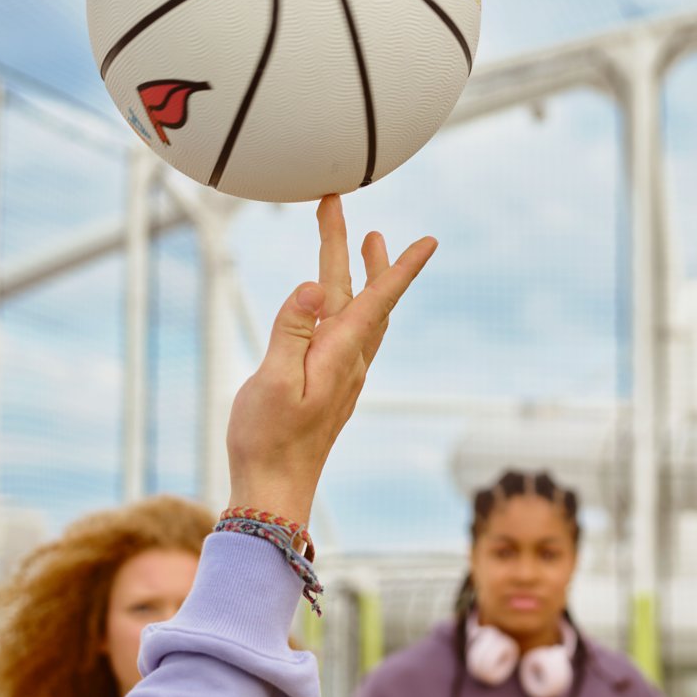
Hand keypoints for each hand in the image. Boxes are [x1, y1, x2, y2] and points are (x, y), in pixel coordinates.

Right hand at [225, 194, 434, 526]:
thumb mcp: (272, 381)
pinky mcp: (330, 384)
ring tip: (362, 242)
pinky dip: (350, 302)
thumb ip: (291, 331)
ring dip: (360, 274)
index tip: (429, 241)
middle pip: (360, 294)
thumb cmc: (267, 439)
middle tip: (341, 208)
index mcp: (339, 354)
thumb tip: (315, 286)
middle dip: (354, 249)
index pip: (377, 300)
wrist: (274, 489)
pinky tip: (341, 302)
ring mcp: (342, 373)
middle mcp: (349, 360)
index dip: (401, 268)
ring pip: (359, 312)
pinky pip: (349, 331)